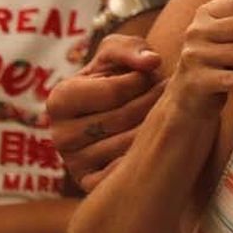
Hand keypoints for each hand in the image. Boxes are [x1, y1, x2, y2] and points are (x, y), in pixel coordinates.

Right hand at [47, 35, 164, 191]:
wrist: (121, 109)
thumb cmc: (119, 76)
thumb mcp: (118, 52)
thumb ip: (131, 48)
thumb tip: (151, 62)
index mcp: (59, 100)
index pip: (115, 90)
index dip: (142, 80)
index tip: (154, 76)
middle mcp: (60, 135)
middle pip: (124, 119)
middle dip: (153, 102)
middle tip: (173, 95)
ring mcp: (74, 163)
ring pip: (128, 146)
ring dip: (156, 128)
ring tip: (169, 114)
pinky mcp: (90, 184)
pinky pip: (124, 174)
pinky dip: (145, 158)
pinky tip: (157, 142)